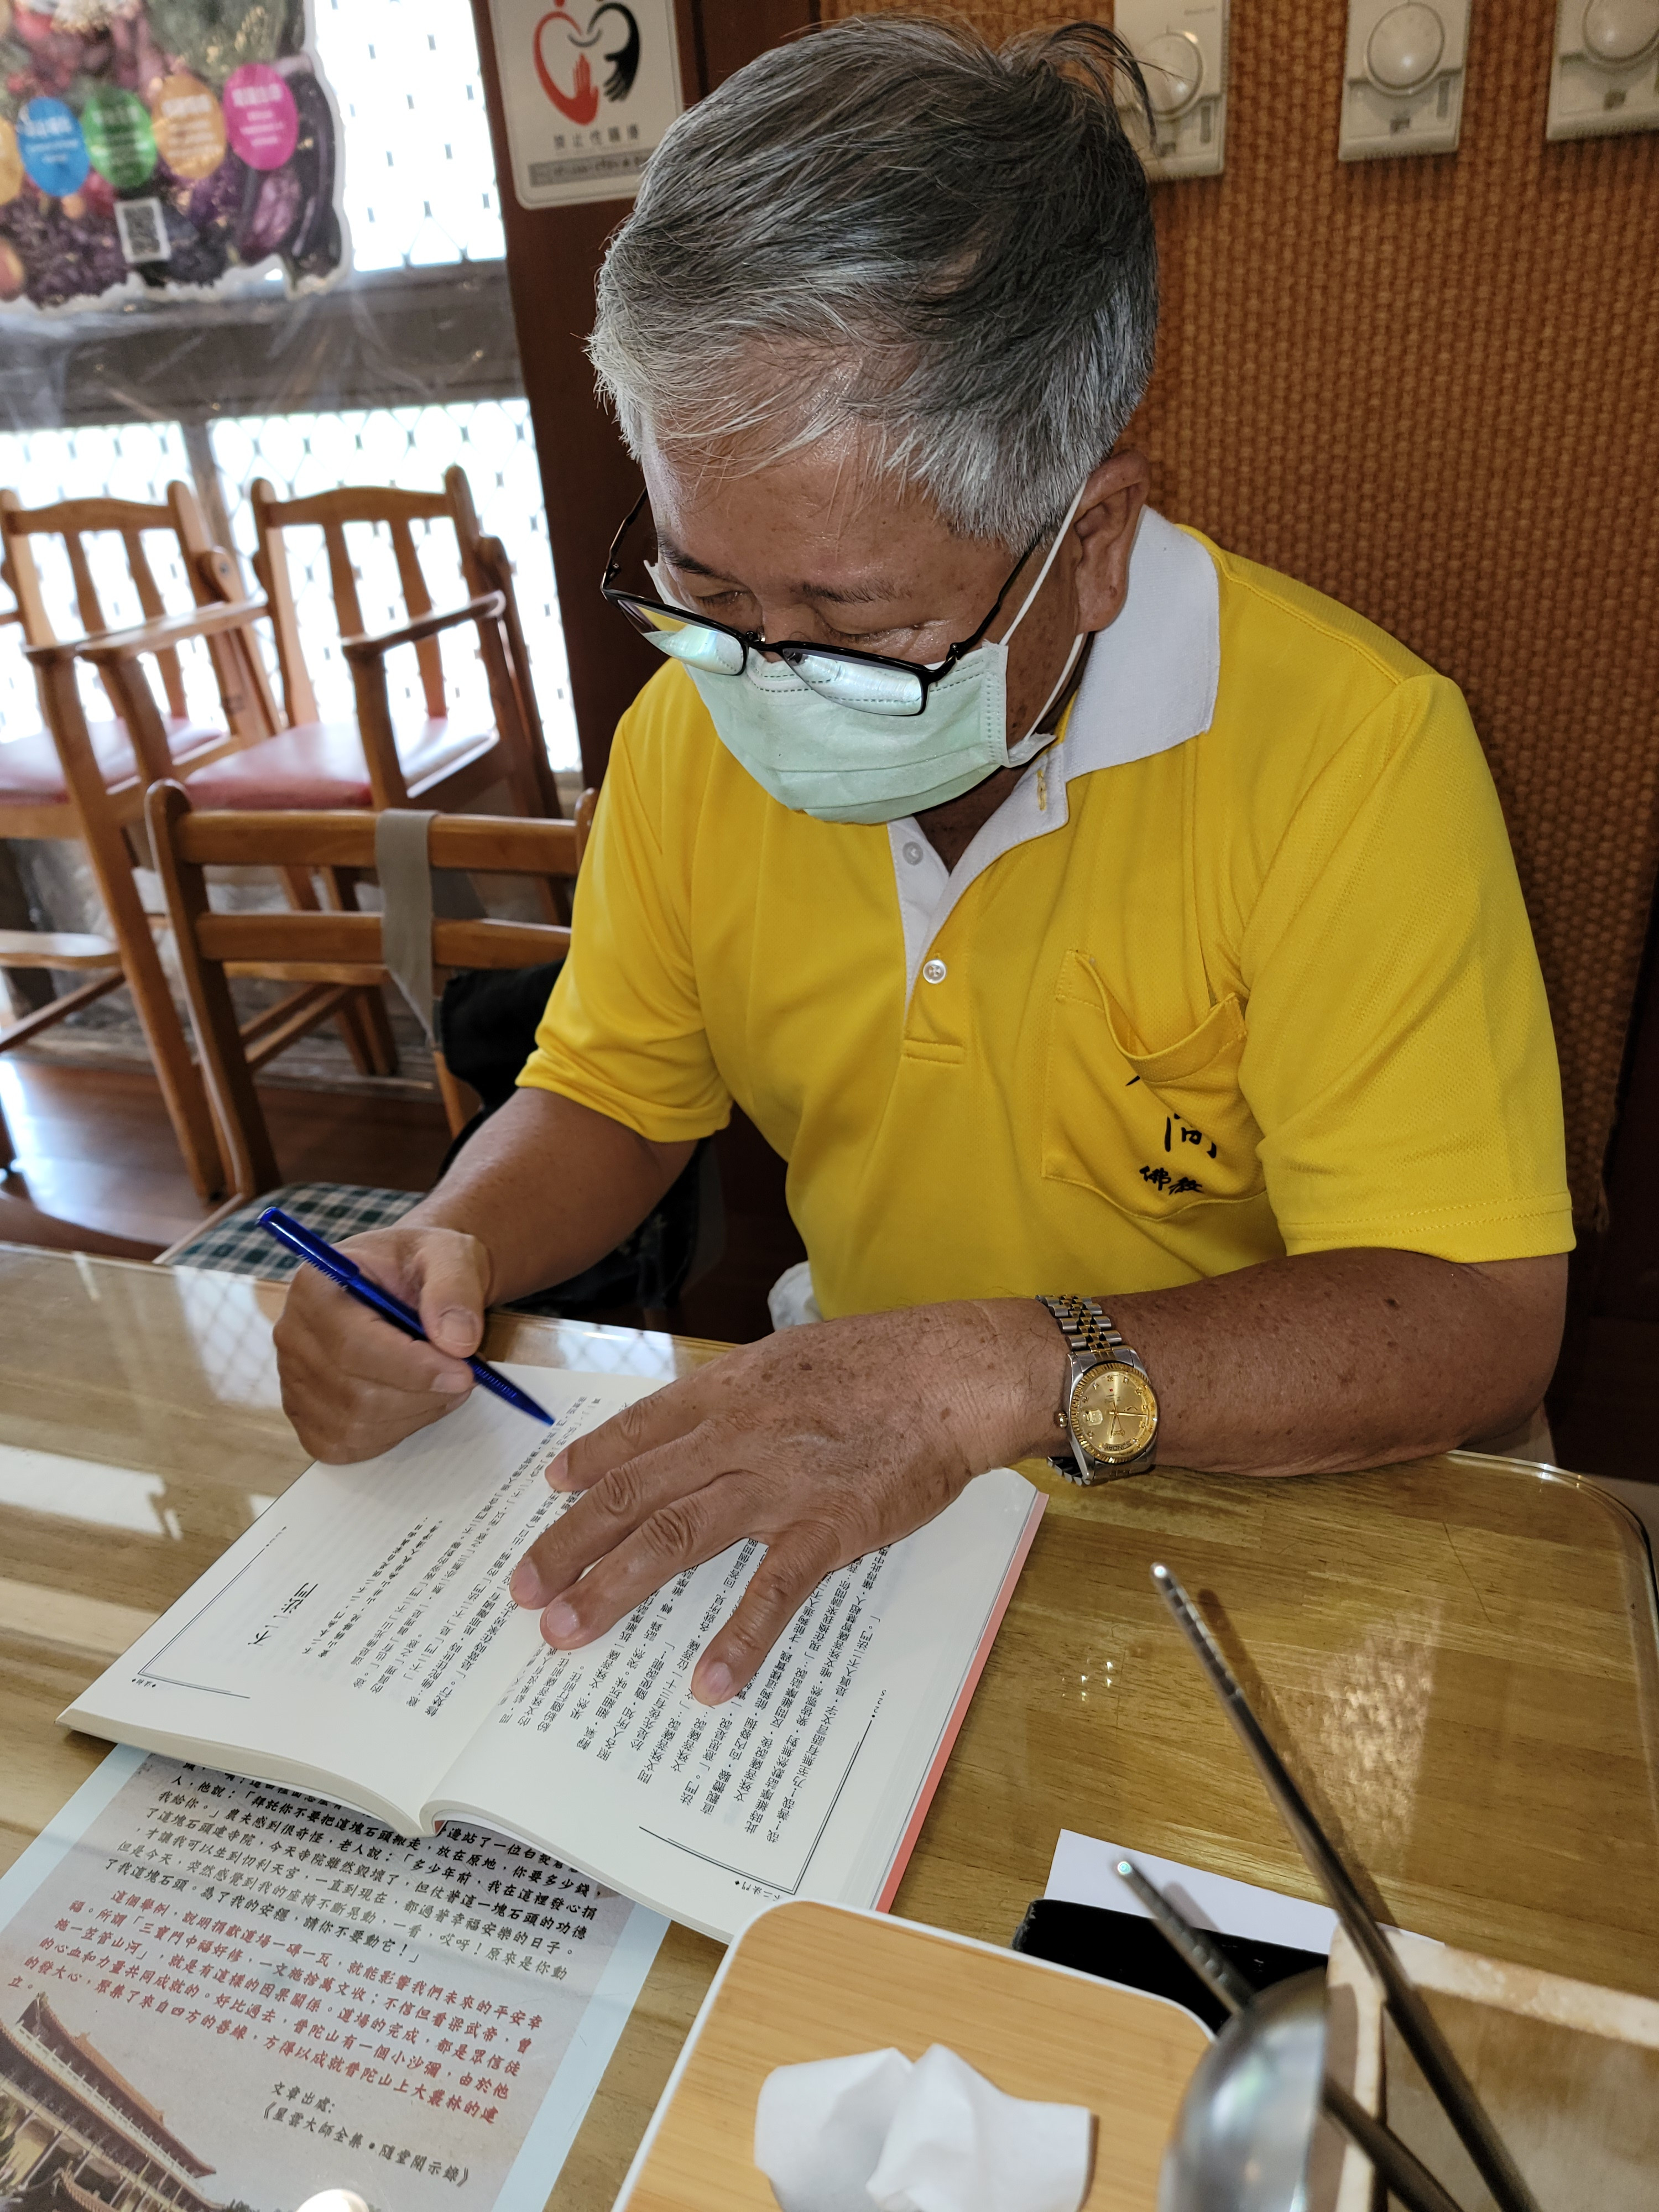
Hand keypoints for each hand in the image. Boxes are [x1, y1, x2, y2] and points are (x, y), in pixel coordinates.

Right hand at [273, 1223, 493, 1462]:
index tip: (464, 1373)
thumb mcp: (450, 1255)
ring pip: (355, 1425)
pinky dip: (393, 1432)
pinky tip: (416, 1400)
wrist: (413, 1282)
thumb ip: (455, 1288)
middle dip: (422, 1394)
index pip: (353, 1347)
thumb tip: (456, 1340)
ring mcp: (293, 1379)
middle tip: (466, 1377)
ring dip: (415, 1414)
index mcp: (316, 1286)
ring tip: (446, 1383)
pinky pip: (347, 1444)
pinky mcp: (306, 1415)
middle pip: (355, 1395)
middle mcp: (293, 1334)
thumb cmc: (424, 1265)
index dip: (413, 1369)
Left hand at [508, 1298, 1063, 1703]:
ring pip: (676, 1537)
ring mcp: (779, 1482)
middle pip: (633, 1493)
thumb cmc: (882, 1363)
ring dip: (615, 1588)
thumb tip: (695, 1424)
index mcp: (727, 1391)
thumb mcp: (790, 1359)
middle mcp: (736, 1434)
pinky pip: (774, 1590)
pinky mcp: (830, 1526)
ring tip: (568, 1632)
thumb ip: (737, 1396)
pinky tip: (708, 1683)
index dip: (587, 1464)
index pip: (637, 1432)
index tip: (549, 1495)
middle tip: (524, 1592)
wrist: (955, 1372)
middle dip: (570, 1544)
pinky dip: (740, 1639)